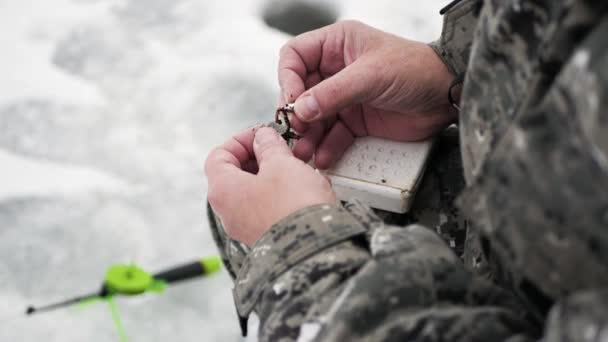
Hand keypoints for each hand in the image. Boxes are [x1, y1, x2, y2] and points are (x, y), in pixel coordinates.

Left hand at [205, 127, 336, 245]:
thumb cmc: (293, 207)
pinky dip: (286, 196)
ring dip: (277, 176)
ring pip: (256, 192)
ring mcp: (246, 228)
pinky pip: (271, 210)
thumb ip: (269, 146)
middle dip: (261, 158)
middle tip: (283, 151)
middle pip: (236, 174)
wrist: (314, 251)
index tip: (263, 136)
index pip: (218, 156)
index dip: (240, 141)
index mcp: (223, 190)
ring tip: (300, 171)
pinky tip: (308, 191)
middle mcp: (229, 212)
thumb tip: (263, 138)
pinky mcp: (267, 237)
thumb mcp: (281, 163)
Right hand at [278, 20, 455, 168]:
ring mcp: (345, 97)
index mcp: (337, 45)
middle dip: (296, 113)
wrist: (447, 97)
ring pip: (314, 117)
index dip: (287, 78)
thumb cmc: (416, 69)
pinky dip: (326, 146)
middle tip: (296, 130)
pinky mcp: (355, 120)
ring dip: (307, 135)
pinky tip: (324, 156)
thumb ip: (334, 93)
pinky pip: (332, 134)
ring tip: (304, 151)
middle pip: (301, 91)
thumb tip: (302, 108)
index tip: (290, 102)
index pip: (295, 56)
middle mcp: (336, 70)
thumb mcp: (372, 76)